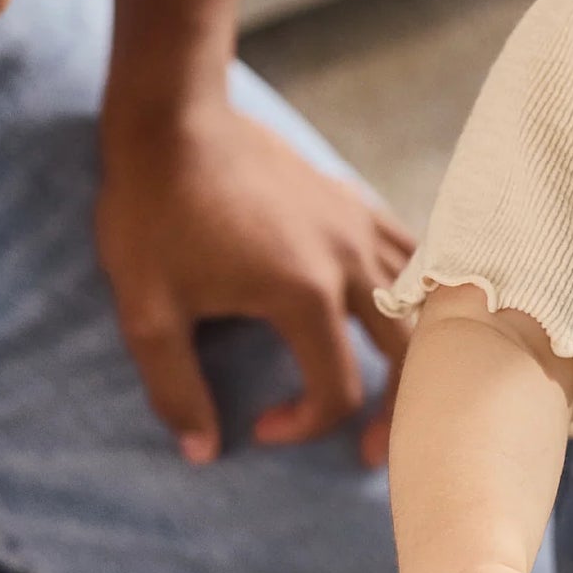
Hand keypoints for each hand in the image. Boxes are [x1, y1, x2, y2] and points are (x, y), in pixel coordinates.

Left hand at [97, 103, 413, 467]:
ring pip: (427, 300)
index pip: (338, 390)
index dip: (306, 426)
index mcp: (303, 293)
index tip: (260, 428)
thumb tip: (201, 452)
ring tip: (408, 388)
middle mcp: (348, 261)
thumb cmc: (152, 212)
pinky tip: (403, 311)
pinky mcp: (353, 203)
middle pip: (410, 353)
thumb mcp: (145, 309)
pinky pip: (414, 253)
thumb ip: (175, 387)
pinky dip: (420, 291)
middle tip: (374, 451)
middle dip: (399, 412)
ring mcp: (358, 227)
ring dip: (423, 352)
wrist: (171, 120)